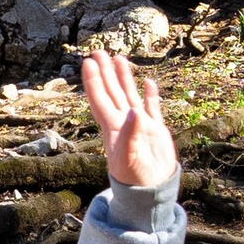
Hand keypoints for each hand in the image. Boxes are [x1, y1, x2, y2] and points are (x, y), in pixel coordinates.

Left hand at [81, 47, 176, 194]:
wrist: (151, 192)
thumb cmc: (135, 178)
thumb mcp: (129, 157)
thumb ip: (131, 134)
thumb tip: (133, 110)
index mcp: (113, 127)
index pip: (100, 99)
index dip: (94, 81)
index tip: (87, 63)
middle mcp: (123, 122)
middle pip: (111, 91)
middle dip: (105, 72)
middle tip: (98, 51)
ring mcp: (139, 125)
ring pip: (129, 95)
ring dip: (124, 78)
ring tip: (119, 58)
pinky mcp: (155, 130)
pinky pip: (152, 108)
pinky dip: (150, 95)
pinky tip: (149, 82)